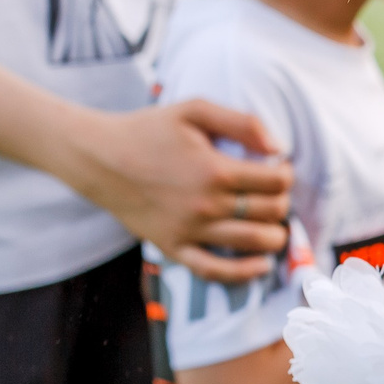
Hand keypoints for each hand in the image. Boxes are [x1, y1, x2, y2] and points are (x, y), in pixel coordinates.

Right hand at [66, 99, 293, 282]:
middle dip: (281, 202)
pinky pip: (215, 271)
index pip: (277, 182)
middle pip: (272, 212)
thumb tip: (279, 147)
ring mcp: (189, 230)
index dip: (286, 174)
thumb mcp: (195, 110)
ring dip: (275, 235)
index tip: (277, 169)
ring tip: (272, 224)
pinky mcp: (173, 247)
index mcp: (215, 170)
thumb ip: (243, 122)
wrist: (97, 157)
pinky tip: (261, 264)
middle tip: (272, 194)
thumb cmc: (148, 130)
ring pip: (254, 242)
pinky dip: (245, 272)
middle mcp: (206, 204)